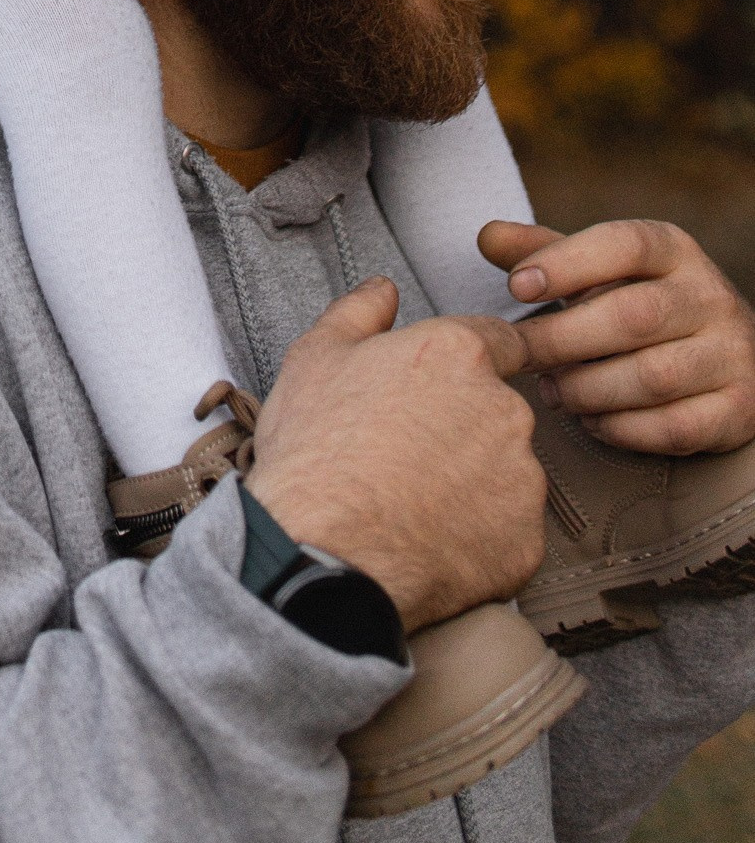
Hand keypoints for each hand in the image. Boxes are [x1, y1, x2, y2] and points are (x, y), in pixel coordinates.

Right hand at [246, 278, 543, 631]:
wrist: (327, 552)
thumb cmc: (317, 454)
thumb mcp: (315, 358)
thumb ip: (359, 312)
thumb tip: (383, 290)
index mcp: (458, 355)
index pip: (500, 339)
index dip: (473, 359)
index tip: (456, 380)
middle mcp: (505, 411)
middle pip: (497, 410)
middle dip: (463, 425)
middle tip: (408, 450)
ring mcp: (523, 481)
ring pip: (506, 471)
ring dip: (475, 481)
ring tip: (415, 501)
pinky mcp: (527, 543)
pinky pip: (510, 531)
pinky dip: (481, 535)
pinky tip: (434, 539)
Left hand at [480, 216, 754, 456]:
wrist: (732, 358)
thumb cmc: (644, 306)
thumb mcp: (602, 270)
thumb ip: (547, 254)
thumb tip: (486, 236)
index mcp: (674, 249)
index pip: (622, 244)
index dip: (566, 263)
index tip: (516, 286)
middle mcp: (711, 295)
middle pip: (632, 316)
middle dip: (564, 340)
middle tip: (523, 356)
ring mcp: (733, 354)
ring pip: (652, 377)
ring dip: (589, 389)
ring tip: (554, 392)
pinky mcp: (739, 409)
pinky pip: (675, 428)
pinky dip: (624, 429)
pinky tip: (593, 422)